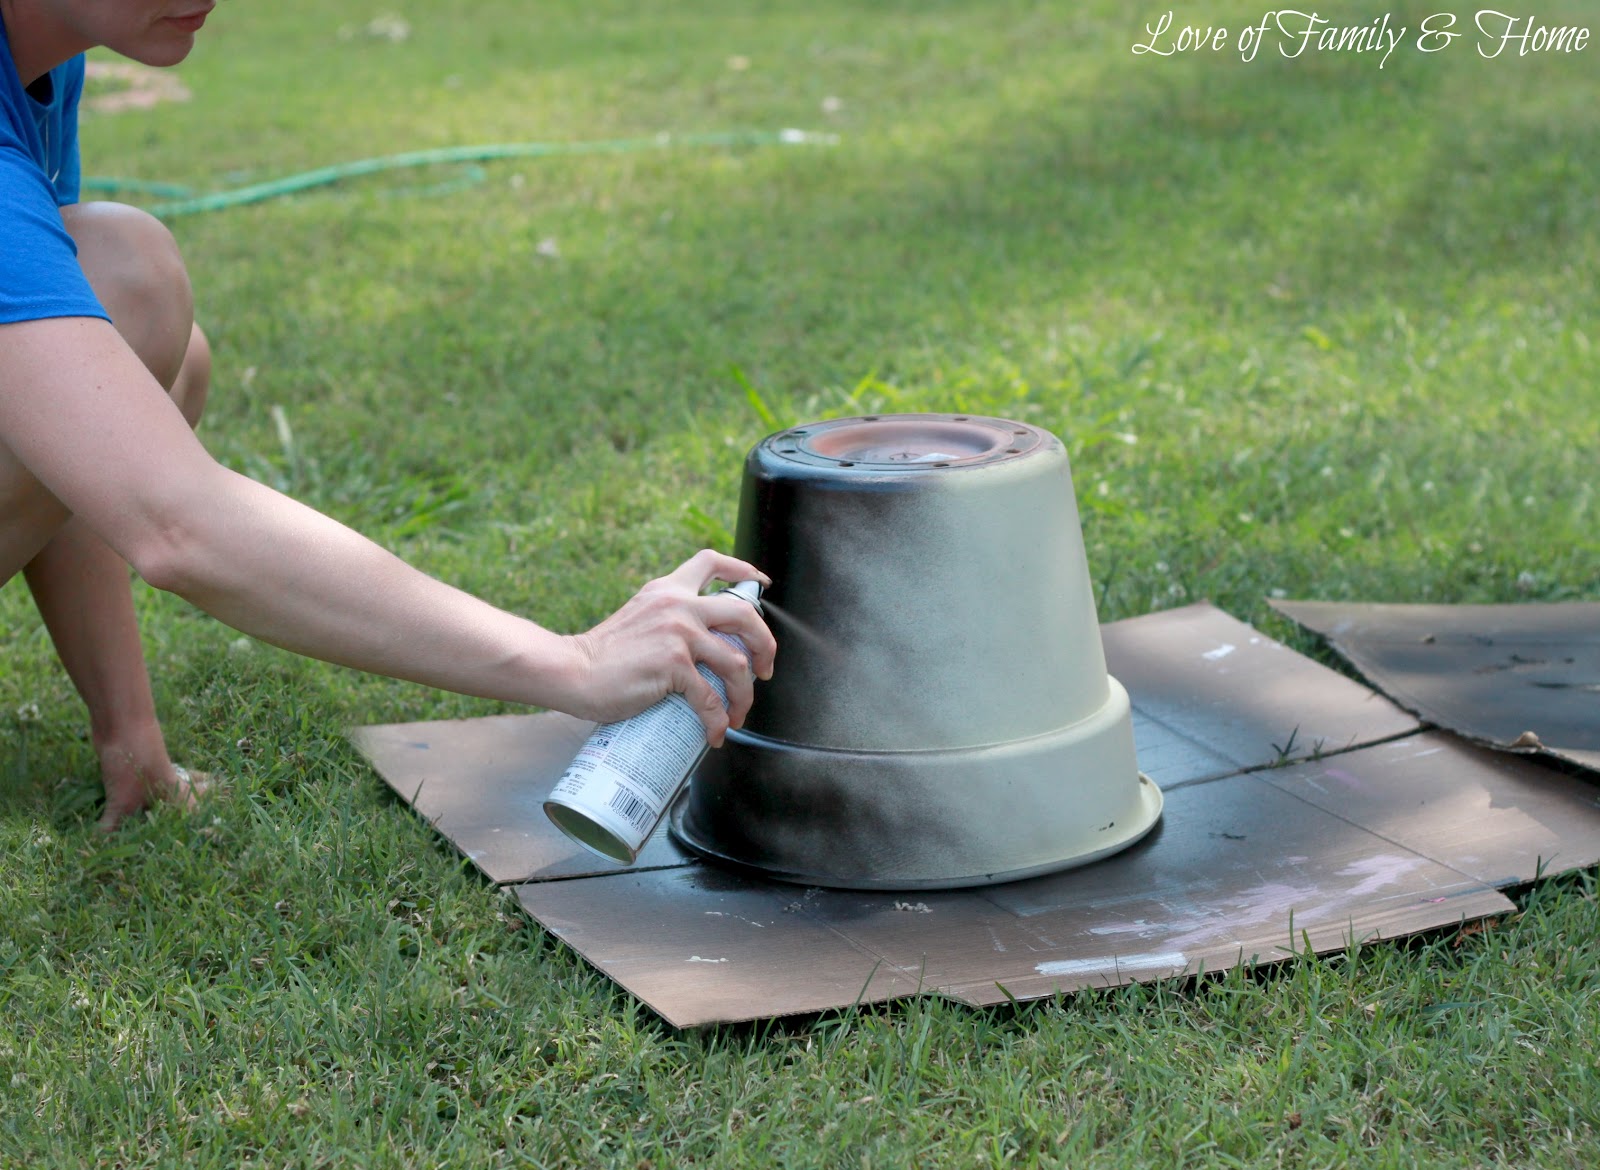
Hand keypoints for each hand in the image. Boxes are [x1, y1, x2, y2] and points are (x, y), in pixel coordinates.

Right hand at [562, 549, 776, 745]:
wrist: (572, 671)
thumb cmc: (603, 655)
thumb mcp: (641, 617)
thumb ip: (668, 619)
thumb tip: (702, 644)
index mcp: (668, 590)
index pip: (712, 562)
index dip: (744, 570)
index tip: (762, 583)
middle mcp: (677, 605)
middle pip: (744, 615)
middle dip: (765, 645)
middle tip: (764, 669)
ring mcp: (678, 634)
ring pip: (736, 663)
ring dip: (744, 695)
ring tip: (737, 713)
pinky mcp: (673, 665)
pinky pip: (710, 698)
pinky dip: (718, 720)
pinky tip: (715, 732)